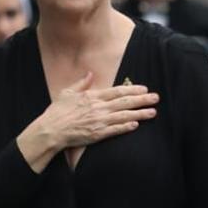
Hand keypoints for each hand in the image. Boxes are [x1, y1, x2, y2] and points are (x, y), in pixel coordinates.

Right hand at [18, 71, 157, 172]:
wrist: (51, 130)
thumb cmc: (57, 112)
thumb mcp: (67, 93)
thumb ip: (81, 83)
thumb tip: (89, 73)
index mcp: (92, 96)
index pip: (117, 91)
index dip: (132, 89)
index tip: (144, 88)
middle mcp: (98, 107)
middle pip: (125, 102)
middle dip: (142, 100)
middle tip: (156, 98)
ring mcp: (99, 121)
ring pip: (124, 116)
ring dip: (140, 113)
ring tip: (153, 112)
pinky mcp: (97, 134)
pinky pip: (116, 130)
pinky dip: (127, 127)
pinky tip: (137, 124)